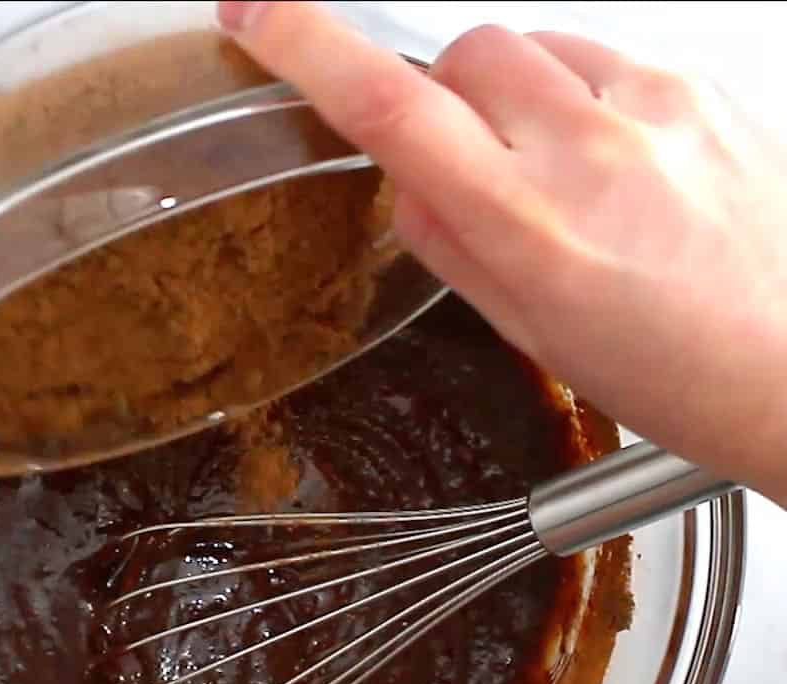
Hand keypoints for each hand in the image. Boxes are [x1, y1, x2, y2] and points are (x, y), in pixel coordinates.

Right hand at [219, 2, 786, 505]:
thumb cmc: (678, 376)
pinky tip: (608, 162)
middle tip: (465, 166)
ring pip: (527, 49)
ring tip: (552, 174)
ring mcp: (652, 107)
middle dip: (436, 99)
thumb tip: (404, 189)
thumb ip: (454, 251)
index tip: (255, 12)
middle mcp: (589, 149)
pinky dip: (576, 97)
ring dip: (508, 98)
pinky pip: (600, 57)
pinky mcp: (699, 87)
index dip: (305, 46)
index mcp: (531, 229)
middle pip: (457, 56)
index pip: (389, 108)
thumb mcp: (535, 335)